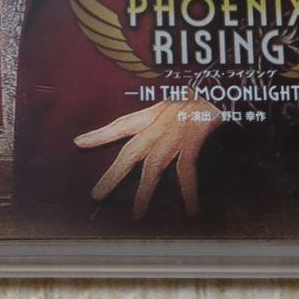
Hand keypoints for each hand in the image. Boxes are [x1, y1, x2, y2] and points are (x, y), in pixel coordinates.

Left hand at [73, 96, 221, 218]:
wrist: (219, 85)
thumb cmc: (197, 95)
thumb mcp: (172, 100)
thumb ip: (159, 116)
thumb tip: (153, 129)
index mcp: (151, 114)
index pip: (120, 124)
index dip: (99, 134)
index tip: (79, 143)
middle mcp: (157, 124)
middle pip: (130, 152)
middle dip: (113, 175)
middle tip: (97, 195)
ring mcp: (173, 134)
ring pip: (153, 166)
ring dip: (145, 191)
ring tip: (137, 214)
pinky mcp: (192, 141)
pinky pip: (187, 170)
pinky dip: (189, 191)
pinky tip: (190, 209)